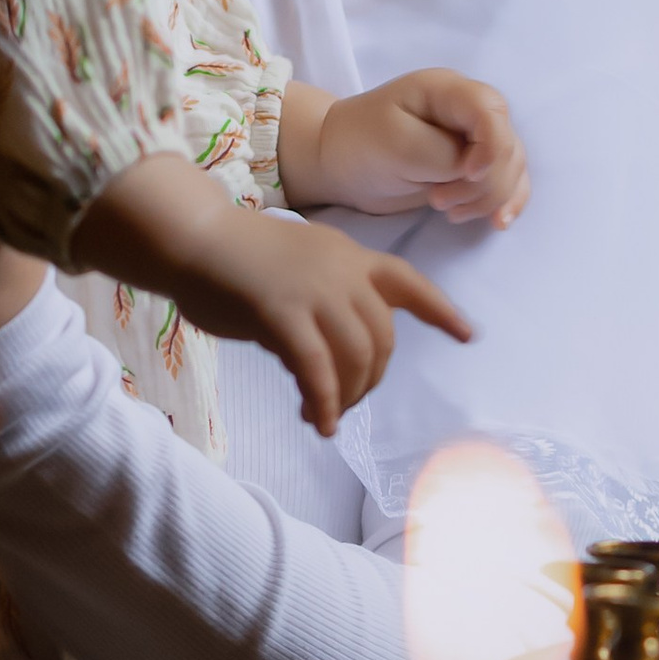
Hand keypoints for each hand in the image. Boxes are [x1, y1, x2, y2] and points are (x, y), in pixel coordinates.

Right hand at [168, 209, 472, 435]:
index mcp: (349, 255)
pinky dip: (323, 403)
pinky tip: (317, 422)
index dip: (440, 311)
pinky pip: (316, 372)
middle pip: (382, 338)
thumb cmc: (234, 253)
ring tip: (326, 416)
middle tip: (346, 401)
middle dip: (370, 378)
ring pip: (354, 359)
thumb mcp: (297, 266)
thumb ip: (323, 302)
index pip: (408, 282)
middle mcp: (342, 271)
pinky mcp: (283, 315)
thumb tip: (327, 361)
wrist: (190, 237)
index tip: (467, 335)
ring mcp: (315, 292)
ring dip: (346, 397)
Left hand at [281, 70, 530, 226]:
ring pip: (512, 167)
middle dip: (482, 182)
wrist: (341, 161)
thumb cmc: (361, 143)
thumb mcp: (398, 145)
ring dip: (488, 197)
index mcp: (448, 90)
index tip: (467, 174)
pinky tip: (498, 222)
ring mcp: (475, 137)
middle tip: (437, 202)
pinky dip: (505, 201)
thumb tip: (479, 170)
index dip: (491, 146)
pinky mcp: (475, 165)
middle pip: (507, 143)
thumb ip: (446, 155)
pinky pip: (509, 182)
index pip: (491, 111)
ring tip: (446, 211)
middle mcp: (469, 110)